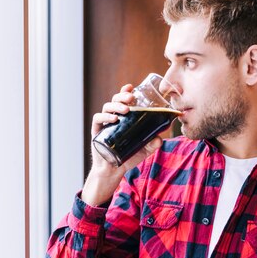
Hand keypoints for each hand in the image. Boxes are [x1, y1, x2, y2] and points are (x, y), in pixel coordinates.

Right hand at [82, 84, 161, 205]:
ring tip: (126, 109)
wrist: (114, 170)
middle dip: (122, 96)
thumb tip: (160, 137)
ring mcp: (104, 124)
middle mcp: (112, 118)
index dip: (126, 92)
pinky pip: (98, 119)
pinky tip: (114, 119)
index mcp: (123, 118)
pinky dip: (105, 116)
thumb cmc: (128, 157)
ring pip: (107, 107)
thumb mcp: (144, 150)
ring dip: (116, 105)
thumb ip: (153, 143)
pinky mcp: (97, 132)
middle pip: (115, 100)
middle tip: (131, 97)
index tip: (132, 87)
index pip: (123, 101)